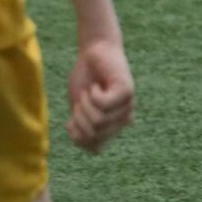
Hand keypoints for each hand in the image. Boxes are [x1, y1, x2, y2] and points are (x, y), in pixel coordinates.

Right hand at [66, 37, 134, 153]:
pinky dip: (92, 95)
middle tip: (82, 100)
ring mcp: (128, 106)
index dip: (77, 136)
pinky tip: (97, 85)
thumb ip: (85, 130)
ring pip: (98, 121)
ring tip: (90, 91)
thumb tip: (96, 149)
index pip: (94, 148)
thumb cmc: (85, 80)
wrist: (93, 52)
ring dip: (85, 104)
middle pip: (93, 135)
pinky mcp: (127, 92)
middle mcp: (124, 119)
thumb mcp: (79, 110)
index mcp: (112, 127)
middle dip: (79, 119)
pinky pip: (103, 105)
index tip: (73, 119)